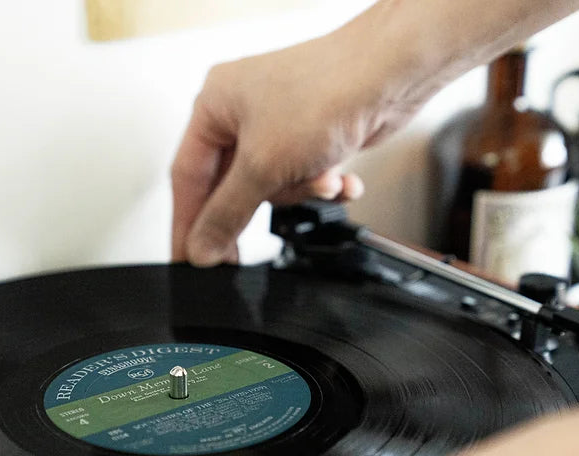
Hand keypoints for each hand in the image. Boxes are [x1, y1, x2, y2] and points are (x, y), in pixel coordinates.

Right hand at [170, 17, 432, 265]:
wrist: (391, 75)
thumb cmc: (327, 90)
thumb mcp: (262, 166)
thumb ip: (226, 213)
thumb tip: (202, 246)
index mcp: (215, 105)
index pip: (187, 176)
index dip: (187, 223)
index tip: (190, 257)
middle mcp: (243, 112)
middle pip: (230, 185)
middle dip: (255, 207)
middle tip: (243, 250)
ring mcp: (279, 124)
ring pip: (271, 186)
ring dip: (299, 192)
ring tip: (319, 181)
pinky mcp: (311, 136)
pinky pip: (302, 177)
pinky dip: (320, 184)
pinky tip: (339, 180)